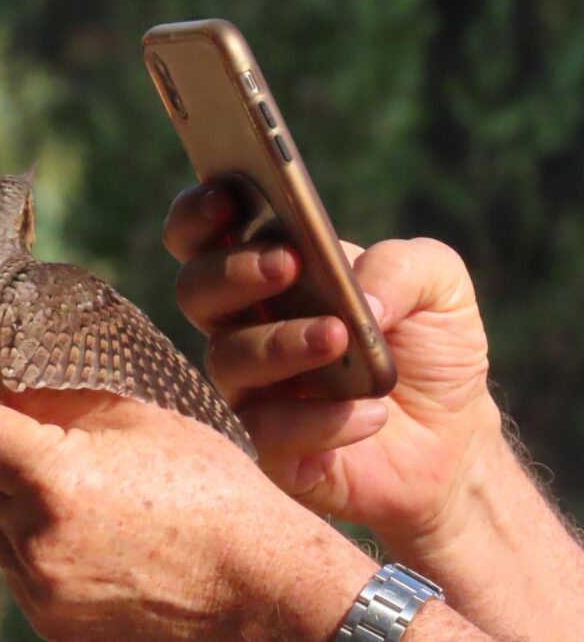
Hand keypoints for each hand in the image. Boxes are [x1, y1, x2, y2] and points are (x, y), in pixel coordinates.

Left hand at [0, 388, 377, 640]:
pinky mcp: (51, 626)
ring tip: (79, 485)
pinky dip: (36, 541)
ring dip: (17, 496)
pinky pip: (18, 568)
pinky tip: (88, 528)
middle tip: (46, 429)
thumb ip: (63, 396)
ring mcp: (40, 592)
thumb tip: (10, 376)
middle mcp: (33, 543)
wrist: (262, 589)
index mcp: (51, 480)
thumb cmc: (214, 492)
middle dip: (3, 446)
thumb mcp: (142, 420)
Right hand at [163, 182, 502, 547]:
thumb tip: (359, 299)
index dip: (197, 215)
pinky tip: (368, 414)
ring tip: (340, 338)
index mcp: (266, 273)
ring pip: (226, 359)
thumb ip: (402, 265)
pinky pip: (265, 432)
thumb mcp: (439, 285)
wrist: (450, 441)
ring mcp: (250, 387)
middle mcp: (243, 325)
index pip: (202, 237)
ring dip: (280, 344)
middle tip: (288, 265)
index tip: (226, 198)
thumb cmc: (427, 347)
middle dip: (233, 271)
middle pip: (195, 289)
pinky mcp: (267, 447)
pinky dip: (316, 421)